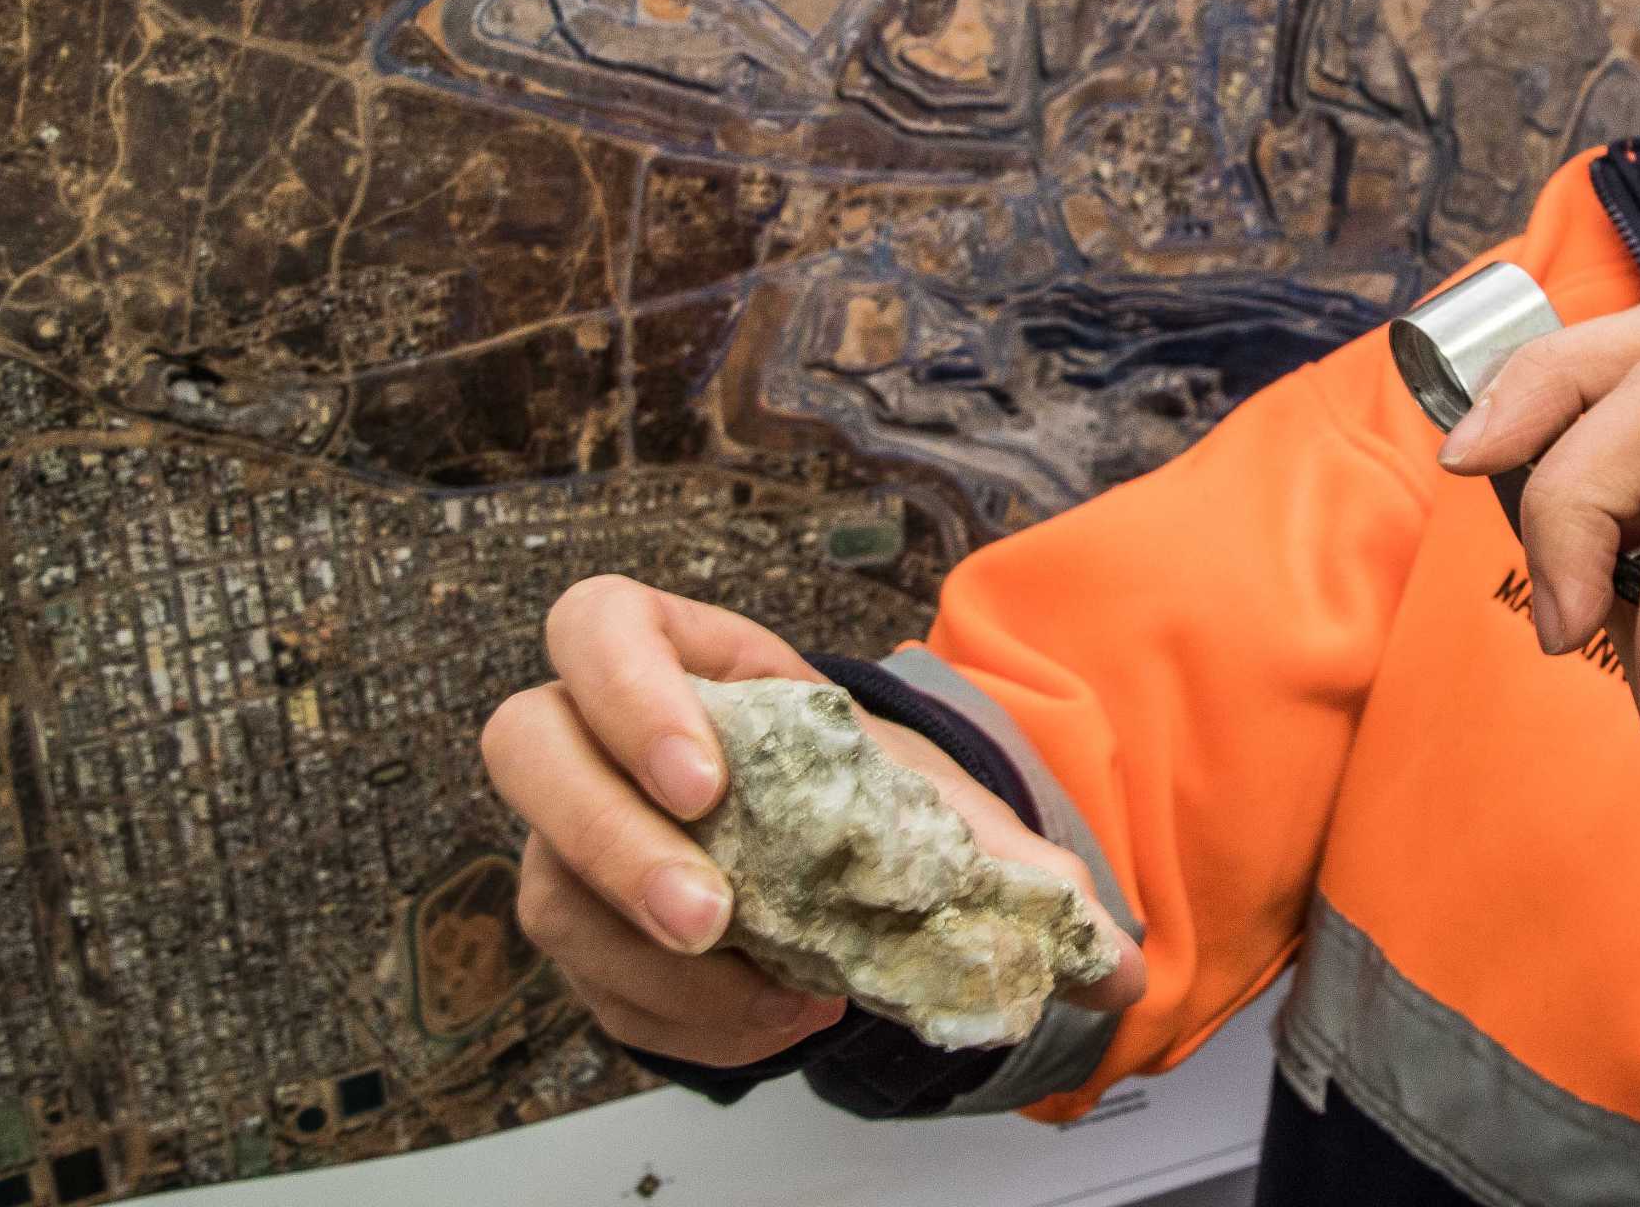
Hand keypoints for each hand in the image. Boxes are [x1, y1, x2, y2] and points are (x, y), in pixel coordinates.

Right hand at [480, 575, 1145, 1066]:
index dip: (627, 690)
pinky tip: (773, 1017)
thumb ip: (1013, 860)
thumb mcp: (935, 798)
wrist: (849, 856)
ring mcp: (573, 830)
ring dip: (658, 961)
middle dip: (613, 840)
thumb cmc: (867, 792)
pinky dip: (685, 1016)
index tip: (704, 777)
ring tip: (785, 992)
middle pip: (526, 746)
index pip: (598, 622)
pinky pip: (592, 980)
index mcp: (685, 651)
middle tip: (713, 916)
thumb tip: (1112, 962)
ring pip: (550, 887)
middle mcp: (600, 731)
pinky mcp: (582, 923)